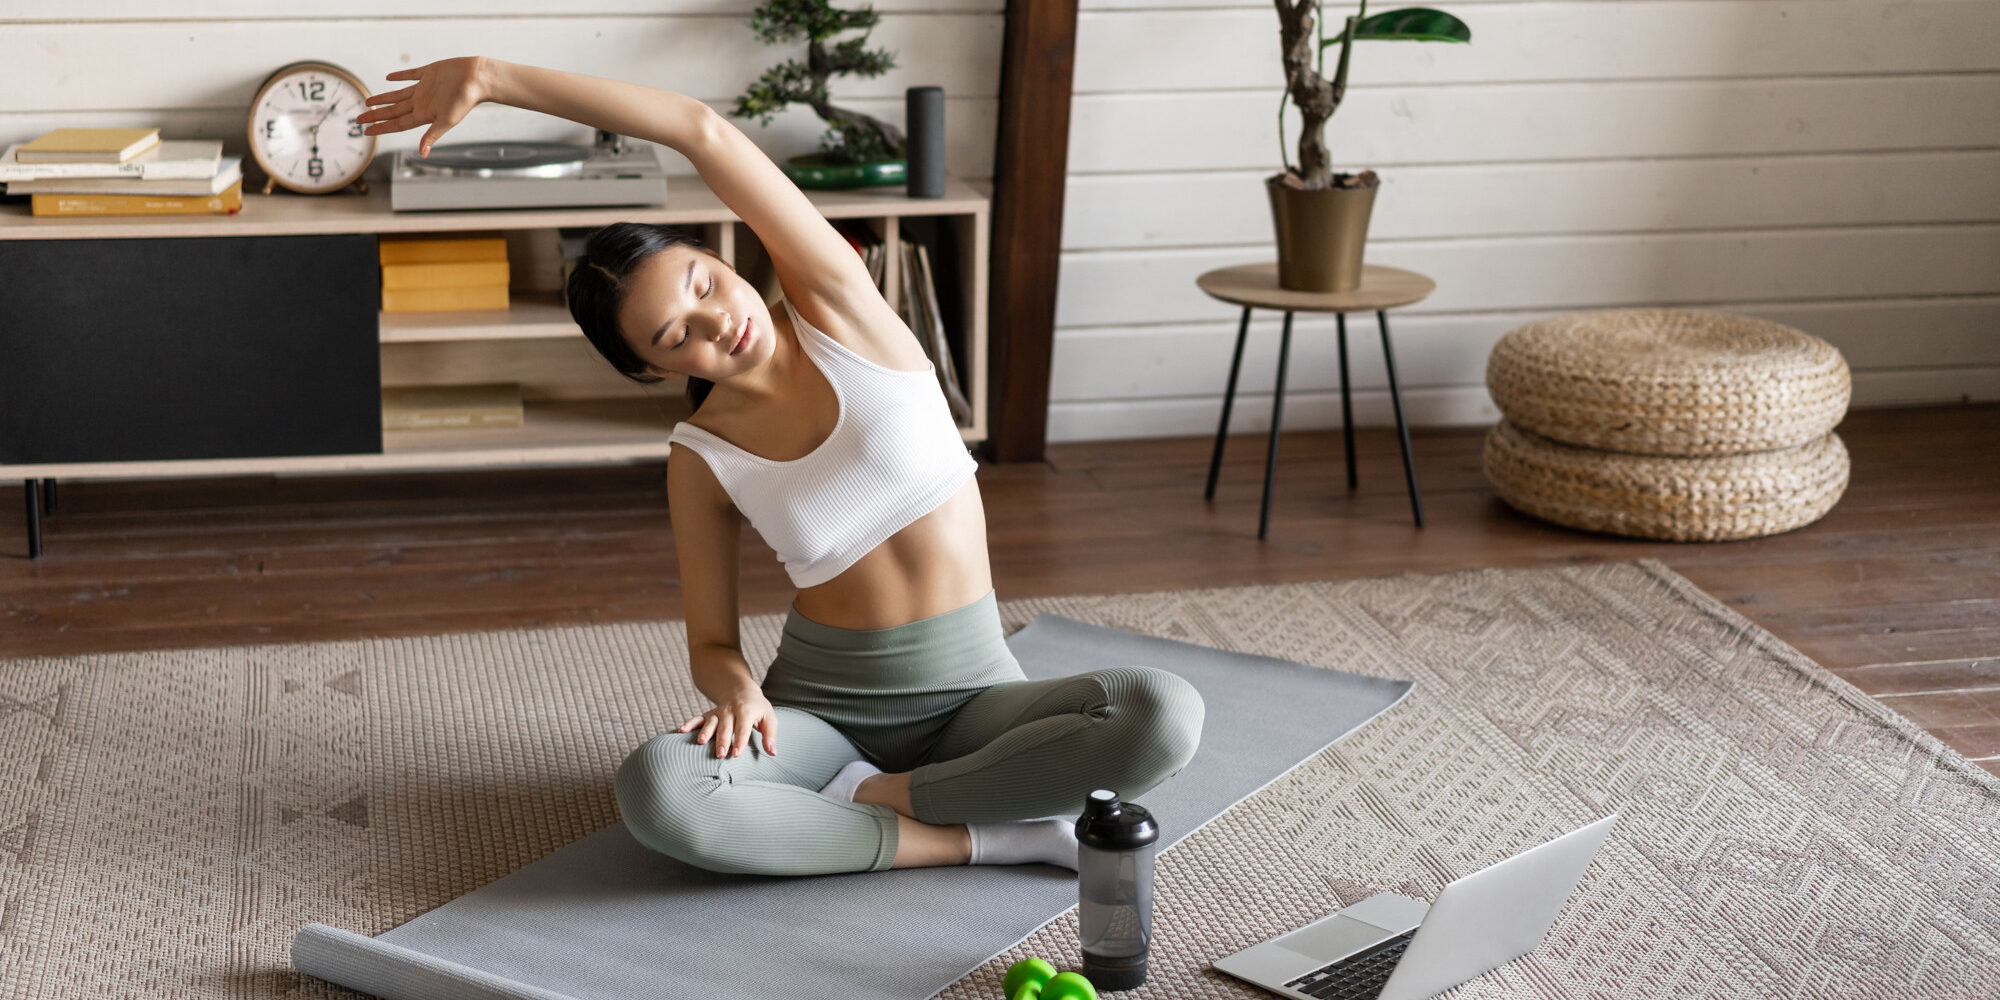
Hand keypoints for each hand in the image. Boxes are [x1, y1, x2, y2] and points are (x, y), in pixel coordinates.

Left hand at [356, 56, 494, 157]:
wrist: (478, 78)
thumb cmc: (465, 101)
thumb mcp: (447, 121)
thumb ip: (432, 136)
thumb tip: (422, 154)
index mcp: (424, 114)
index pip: (397, 124)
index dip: (380, 127)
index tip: (365, 131)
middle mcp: (422, 103)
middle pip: (393, 111)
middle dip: (375, 115)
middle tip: (357, 119)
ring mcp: (425, 88)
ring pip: (398, 95)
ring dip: (383, 98)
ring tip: (368, 102)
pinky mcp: (429, 73)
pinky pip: (410, 76)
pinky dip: (400, 77)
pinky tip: (389, 78)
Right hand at [677, 691, 778, 758]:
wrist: (741, 690)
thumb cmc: (757, 708)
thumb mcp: (769, 718)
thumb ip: (770, 735)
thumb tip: (772, 753)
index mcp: (746, 712)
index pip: (743, 728)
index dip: (740, 740)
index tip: (737, 753)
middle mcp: (730, 711)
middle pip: (726, 727)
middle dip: (723, 740)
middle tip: (721, 754)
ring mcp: (718, 712)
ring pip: (711, 722)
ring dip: (706, 732)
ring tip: (700, 742)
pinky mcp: (709, 714)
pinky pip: (698, 718)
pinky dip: (689, 724)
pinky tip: (681, 731)